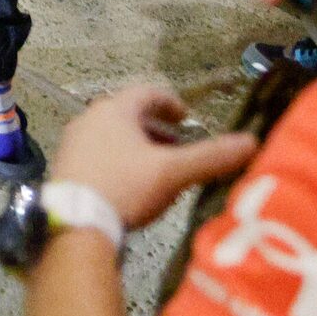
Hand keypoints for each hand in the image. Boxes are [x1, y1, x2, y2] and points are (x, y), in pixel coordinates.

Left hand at [47, 85, 258, 229]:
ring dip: (136, 147)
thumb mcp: (173, 172)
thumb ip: (211, 157)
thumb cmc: (125, 187)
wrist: (74, 223)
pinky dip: (117, 162)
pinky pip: (96, 155)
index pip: (147, 93)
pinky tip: (129, 187)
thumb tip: (251, 143)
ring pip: (111, 136)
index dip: (170, 102)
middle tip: (176, 146)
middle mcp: (89, 118)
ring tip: (157, 169)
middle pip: (128, 115)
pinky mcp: (65, 167)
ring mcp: (73, 142)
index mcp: (115, 109)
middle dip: (155, 129)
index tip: (186, 118)